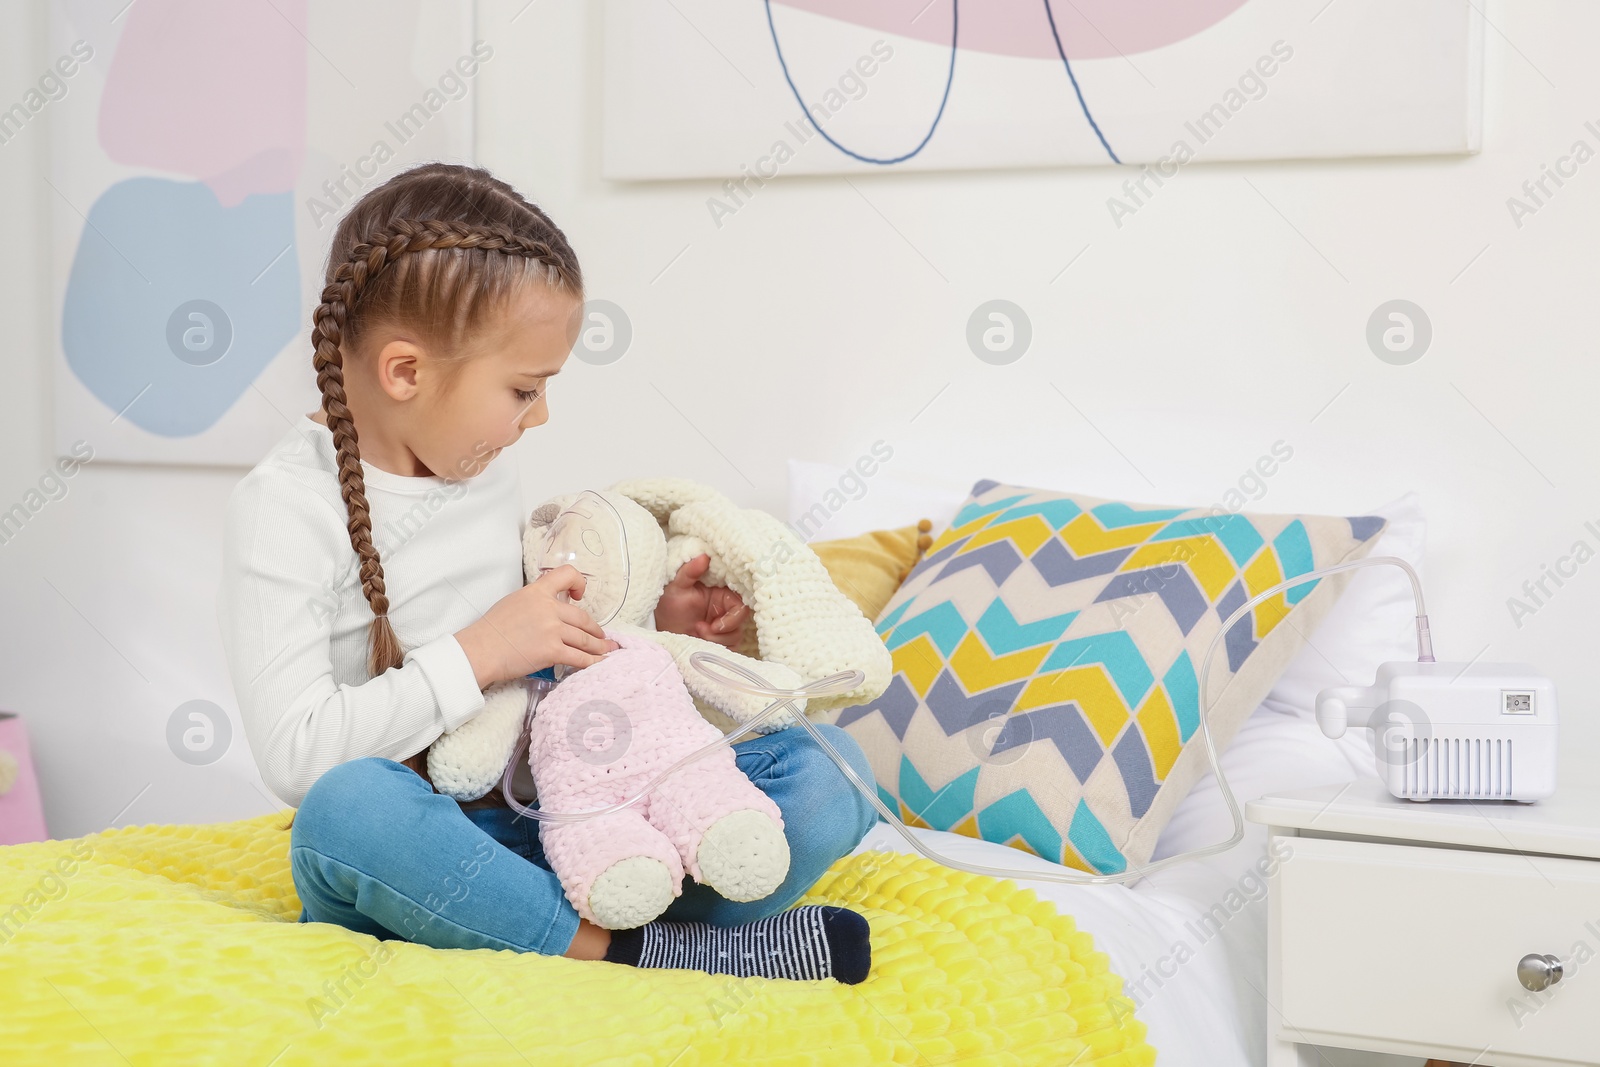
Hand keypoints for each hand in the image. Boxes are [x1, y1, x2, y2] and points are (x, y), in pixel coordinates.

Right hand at [453, 564, 619, 686]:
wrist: (480, 650)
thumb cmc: (491, 630)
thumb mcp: (514, 602)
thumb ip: (535, 602)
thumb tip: (549, 609)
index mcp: (537, 592)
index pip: (566, 575)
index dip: (579, 583)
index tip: (581, 594)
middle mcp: (548, 608)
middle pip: (582, 617)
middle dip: (595, 629)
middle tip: (601, 636)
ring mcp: (552, 629)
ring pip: (585, 638)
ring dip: (598, 646)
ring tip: (607, 650)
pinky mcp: (552, 651)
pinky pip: (579, 657)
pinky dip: (592, 662)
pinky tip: (598, 663)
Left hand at [654, 553, 750, 647]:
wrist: (663, 632)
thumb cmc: (669, 606)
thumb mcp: (676, 587)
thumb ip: (689, 571)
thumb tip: (704, 556)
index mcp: (721, 589)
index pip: (742, 592)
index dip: (737, 604)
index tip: (718, 614)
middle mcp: (728, 606)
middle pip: (742, 615)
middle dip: (726, 625)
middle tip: (706, 627)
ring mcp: (728, 624)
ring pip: (736, 633)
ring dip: (717, 637)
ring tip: (697, 631)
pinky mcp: (725, 640)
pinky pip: (732, 646)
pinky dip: (717, 646)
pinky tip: (701, 642)